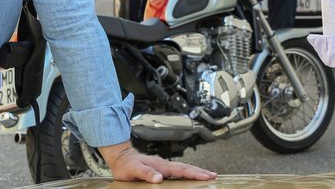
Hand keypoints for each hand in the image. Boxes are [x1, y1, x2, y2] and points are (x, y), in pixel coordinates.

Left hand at [99, 142, 216, 182]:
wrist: (120, 157)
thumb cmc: (126, 165)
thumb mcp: (135, 170)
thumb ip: (147, 174)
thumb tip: (159, 178)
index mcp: (161, 166)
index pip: (182, 170)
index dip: (195, 173)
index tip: (207, 176)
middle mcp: (164, 165)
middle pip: (186, 168)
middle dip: (200, 172)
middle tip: (214, 175)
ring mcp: (163, 166)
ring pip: (183, 168)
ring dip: (195, 172)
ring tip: (206, 175)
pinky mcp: (160, 168)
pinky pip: (177, 171)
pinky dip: (186, 172)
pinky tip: (189, 175)